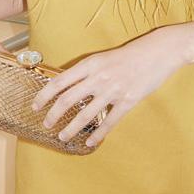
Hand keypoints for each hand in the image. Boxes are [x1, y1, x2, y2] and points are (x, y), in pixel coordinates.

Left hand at [30, 28, 180, 146]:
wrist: (158, 51)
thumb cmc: (129, 54)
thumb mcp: (103, 57)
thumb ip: (86, 71)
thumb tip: (67, 85)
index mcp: (90, 64)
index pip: (59, 81)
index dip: (44, 95)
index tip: (35, 106)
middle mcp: (98, 77)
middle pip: (67, 100)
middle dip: (53, 115)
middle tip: (46, 124)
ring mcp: (113, 90)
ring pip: (85, 115)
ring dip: (71, 128)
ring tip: (62, 137)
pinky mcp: (127, 101)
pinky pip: (109, 122)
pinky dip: (97, 134)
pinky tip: (90, 142)